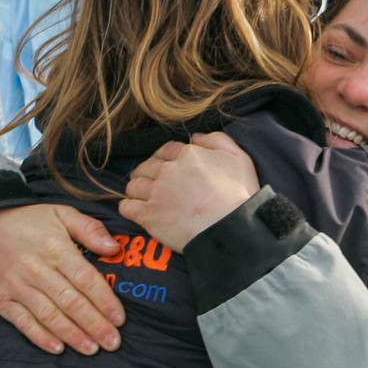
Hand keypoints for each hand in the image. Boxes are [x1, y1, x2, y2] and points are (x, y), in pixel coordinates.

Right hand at [0, 205, 125, 355]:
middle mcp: (36, 269)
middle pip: (70, 302)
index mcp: (55, 247)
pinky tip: (58, 348)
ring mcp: (16, 286)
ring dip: (72, 335)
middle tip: (113, 343)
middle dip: (94, 325)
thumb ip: (90, 228)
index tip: (120, 319)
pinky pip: (22, 322)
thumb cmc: (29, 223)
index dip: (104, 301)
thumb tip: (114, 247)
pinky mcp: (1, 300)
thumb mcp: (61, 213)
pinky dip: (40, 337)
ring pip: (49, 315)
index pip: (85, 278)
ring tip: (91, 349)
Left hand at [118, 132, 259, 251]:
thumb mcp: (239, 158)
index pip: (166, 150)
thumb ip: (217, 140)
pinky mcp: (149, 215)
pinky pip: (127, 207)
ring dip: (136, 189)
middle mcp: (168, 170)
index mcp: (188, 155)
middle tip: (152, 182)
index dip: (165, 158)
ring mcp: (156, 193)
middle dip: (148, 173)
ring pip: (134, 185)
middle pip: (147, 166)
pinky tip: (134, 210)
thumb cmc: (239, 196)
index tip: (167, 167)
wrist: (231, 230)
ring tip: (141, 196)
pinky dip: (128, 207)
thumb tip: (196, 137)